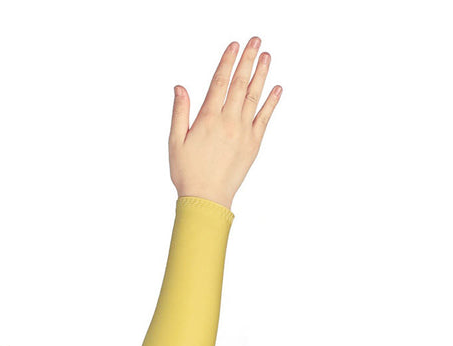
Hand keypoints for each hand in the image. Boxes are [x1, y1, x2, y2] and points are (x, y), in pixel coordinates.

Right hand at [168, 36, 281, 209]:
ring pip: (254, 97)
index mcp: (208, 119)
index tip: (234, 45)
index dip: (227, 62)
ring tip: (266, 57)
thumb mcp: (176, 142)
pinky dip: (271, 103)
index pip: (219, 83)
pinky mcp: (253, 144)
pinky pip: (264, 119)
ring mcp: (243, 132)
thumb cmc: (188, 172)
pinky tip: (277, 89)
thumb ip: (180, 113)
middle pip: (239, 84)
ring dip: (261, 75)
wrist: (207, 198)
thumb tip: (180, 87)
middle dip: (247, 60)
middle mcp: (228, 122)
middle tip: (255, 41)